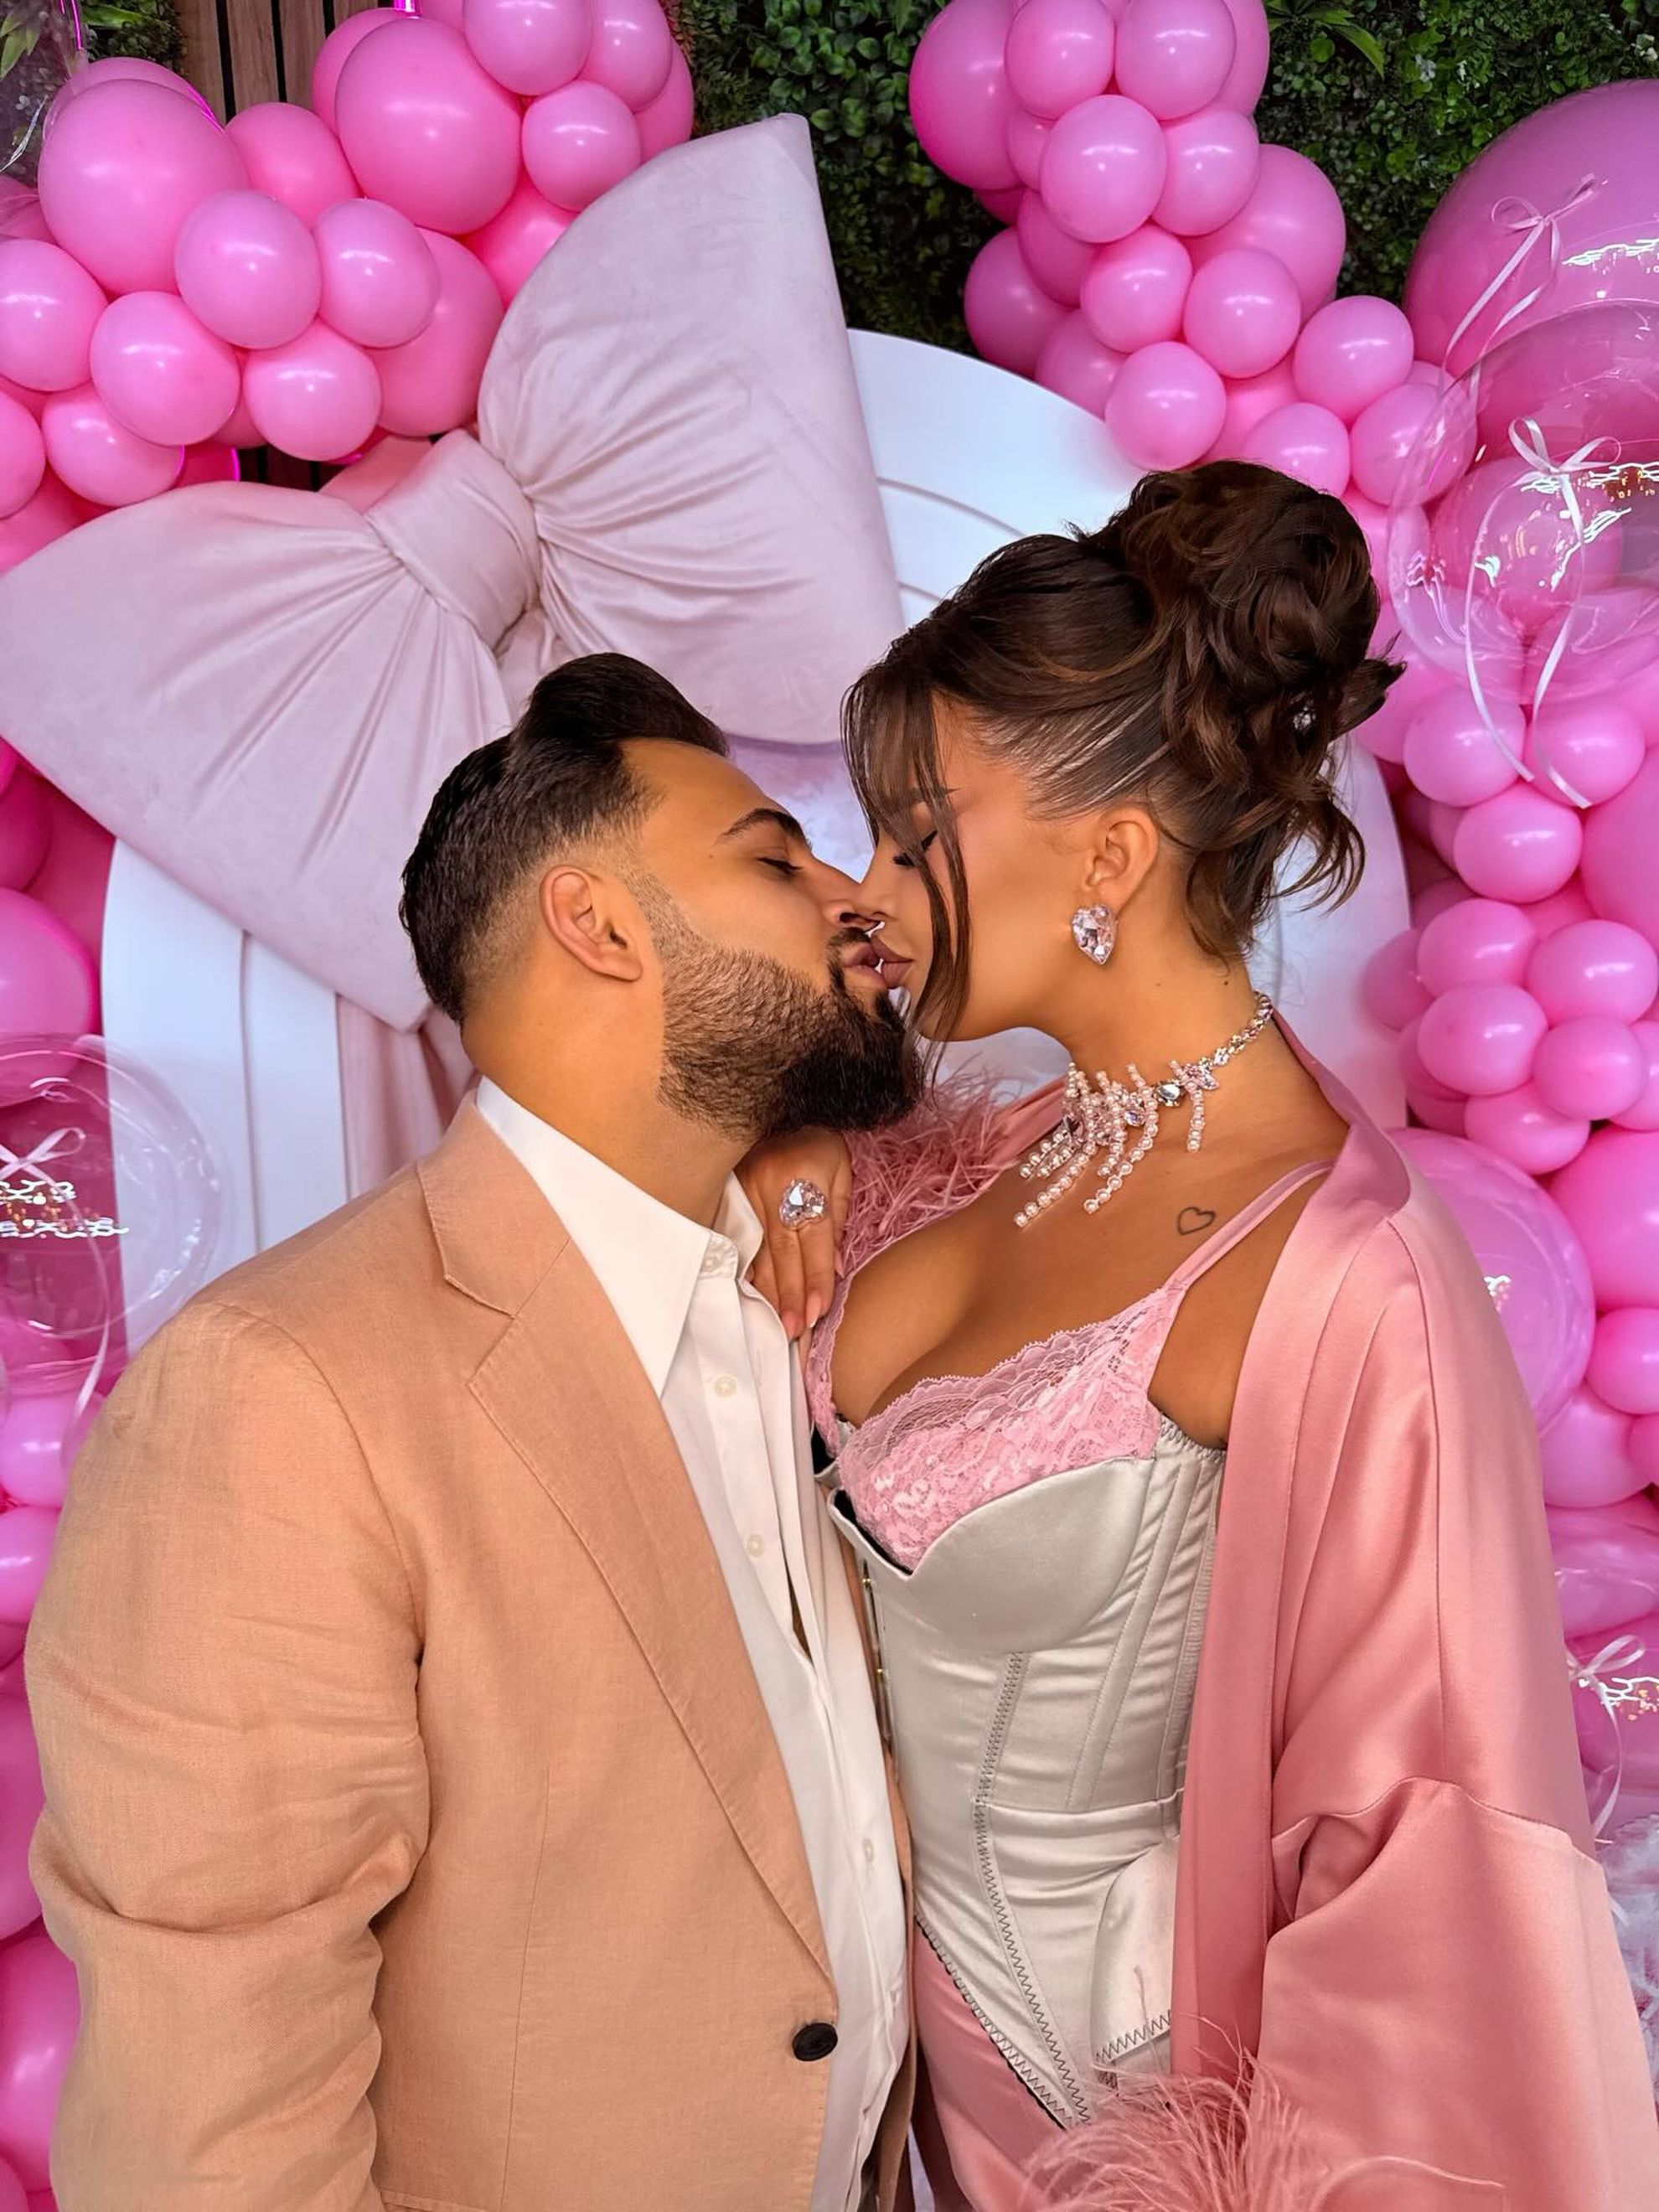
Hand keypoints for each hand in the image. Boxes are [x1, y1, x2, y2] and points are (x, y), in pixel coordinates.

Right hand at [738, 1129, 851, 1340]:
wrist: (774, 1098)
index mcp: (803, 1181)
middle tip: (796, 1331)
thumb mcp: (840, 1169)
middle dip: (791, 1295)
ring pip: (757, 1252)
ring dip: (768, 1291)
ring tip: (777, 1324)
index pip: (813, 1240)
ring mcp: (744, 1194)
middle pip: (783, 1254)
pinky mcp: (727, 1196)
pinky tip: (750, 1295)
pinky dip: (746, 1270)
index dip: (816, 1278)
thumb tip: (836, 1266)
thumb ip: (838, 1216)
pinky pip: (738, 1240)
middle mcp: (771, 1191)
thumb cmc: (815, 1137)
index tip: (819, 1312)